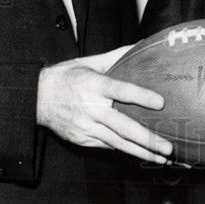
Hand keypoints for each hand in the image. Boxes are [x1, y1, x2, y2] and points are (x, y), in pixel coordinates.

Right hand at [36, 46, 173, 163]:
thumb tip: (141, 44)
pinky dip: (125, 150)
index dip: (141, 97)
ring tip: (162, 159)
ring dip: (141, 151)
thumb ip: (117, 55)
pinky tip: (142, 154)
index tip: (160, 103)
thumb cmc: (67, 77)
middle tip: (168, 148)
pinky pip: (107, 145)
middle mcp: (91, 108)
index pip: (121, 91)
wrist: (36, 98)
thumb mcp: (89, 62)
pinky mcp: (82, 139)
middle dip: (147, 139)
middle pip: (123, 126)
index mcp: (94, 85)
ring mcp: (86, 127)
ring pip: (118, 142)